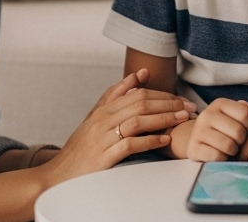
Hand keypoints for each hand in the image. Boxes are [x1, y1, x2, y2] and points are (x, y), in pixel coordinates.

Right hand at [42, 69, 195, 186]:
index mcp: (103, 110)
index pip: (137, 94)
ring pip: (138, 121)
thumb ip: (115, 96)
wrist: (59, 173)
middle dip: (169, 104)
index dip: (162, 95)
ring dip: (164, 119)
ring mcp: (103, 138)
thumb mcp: (95, 118)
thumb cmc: (81, 147)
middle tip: (189, 108)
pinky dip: (149, 141)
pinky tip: (164, 140)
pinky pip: (130, 144)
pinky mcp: (104, 157)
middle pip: (140, 104)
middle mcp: (102, 120)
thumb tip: (138, 74)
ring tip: (182, 119)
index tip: (181, 99)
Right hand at [185, 98, 247, 161]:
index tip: (245, 130)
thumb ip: (245, 112)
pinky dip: (222, 159)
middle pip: (238, 131)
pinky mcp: (193, 148)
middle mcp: (207, 114)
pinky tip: (220, 156)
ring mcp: (198, 131)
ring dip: (233, 151)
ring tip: (229, 150)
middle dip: (242, 141)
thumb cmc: (223, 128)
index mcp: (219, 103)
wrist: (198, 140)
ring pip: (229, 145)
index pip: (245, 114)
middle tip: (237, 143)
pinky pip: (217, 156)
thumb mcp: (233, 116)